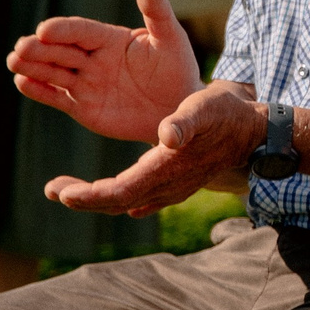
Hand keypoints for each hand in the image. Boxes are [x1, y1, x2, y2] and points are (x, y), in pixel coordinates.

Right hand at [8, 0, 202, 144]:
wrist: (177, 106)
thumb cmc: (176, 68)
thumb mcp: (170, 38)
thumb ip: (157, 12)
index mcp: (109, 38)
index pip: (81, 31)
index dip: (63, 29)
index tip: (45, 29)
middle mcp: (91, 57)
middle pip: (61, 50)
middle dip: (41, 49)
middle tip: (22, 47)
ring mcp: (84, 81)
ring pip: (53, 72)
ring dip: (33, 67)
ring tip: (14, 61)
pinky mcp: (81, 106)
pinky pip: (56, 96)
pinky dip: (39, 90)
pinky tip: (22, 82)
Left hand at [44, 81, 265, 216]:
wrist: (256, 132)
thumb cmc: (228, 114)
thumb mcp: (206, 106)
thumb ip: (185, 121)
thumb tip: (166, 136)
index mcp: (167, 167)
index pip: (120, 191)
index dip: (89, 196)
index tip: (61, 193)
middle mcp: (168, 185)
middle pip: (118, 202)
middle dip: (84, 198)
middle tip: (53, 189)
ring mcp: (174, 188)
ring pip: (128, 202)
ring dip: (97, 199)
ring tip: (67, 191)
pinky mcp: (178, 183)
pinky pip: (144, 199)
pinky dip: (121, 199)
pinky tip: (111, 199)